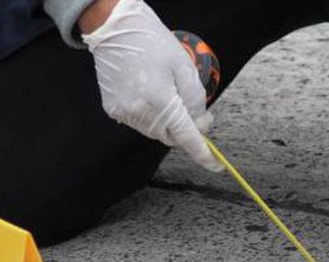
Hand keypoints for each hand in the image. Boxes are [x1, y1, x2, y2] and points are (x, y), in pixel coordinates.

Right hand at [81, 0, 221, 171]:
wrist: (115, 29)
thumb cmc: (153, 42)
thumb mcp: (185, 67)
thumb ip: (196, 100)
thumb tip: (199, 126)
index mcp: (161, 99)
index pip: (187, 137)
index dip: (203, 154)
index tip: (216, 165)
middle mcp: (140, 111)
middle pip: (171, 137)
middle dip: (186, 131)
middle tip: (198, 113)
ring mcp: (124, 112)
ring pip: (155, 132)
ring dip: (168, 123)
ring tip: (169, 95)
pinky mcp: (113, 109)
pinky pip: (139, 123)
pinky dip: (150, 116)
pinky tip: (150, 94)